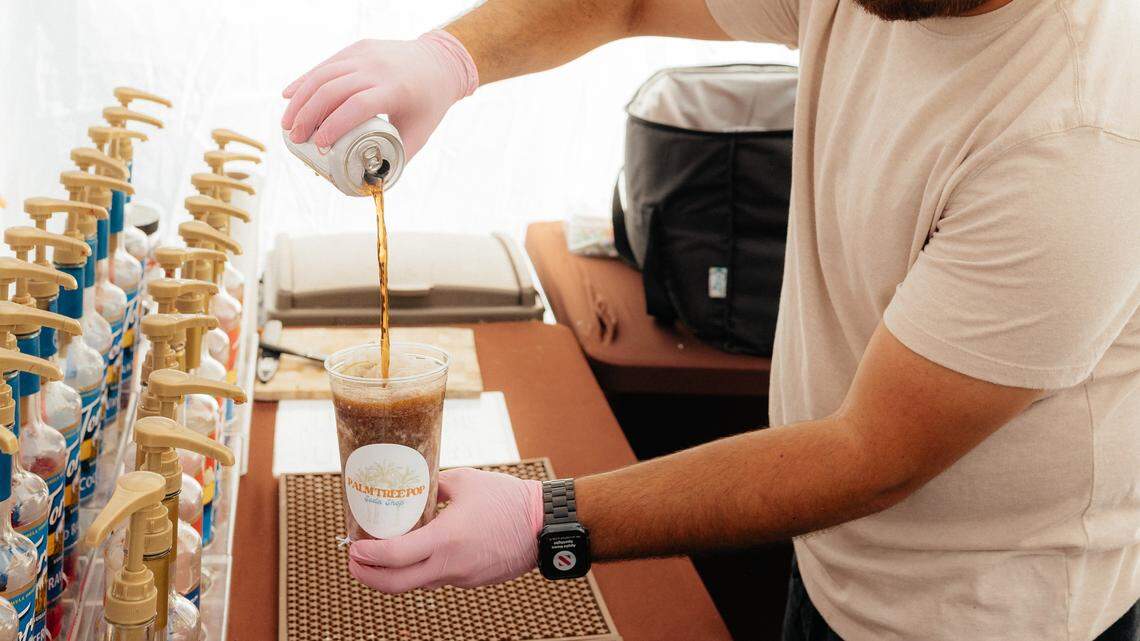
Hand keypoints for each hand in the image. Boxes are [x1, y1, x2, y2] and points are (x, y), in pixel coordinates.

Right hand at [281, 30, 478, 159]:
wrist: (441, 62)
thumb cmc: (430, 103)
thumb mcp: (420, 132)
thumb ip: (397, 158)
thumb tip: (373, 186)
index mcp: (396, 89)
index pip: (357, 106)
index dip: (333, 125)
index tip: (319, 146)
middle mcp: (378, 68)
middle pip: (332, 89)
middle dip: (308, 116)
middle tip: (295, 139)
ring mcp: (366, 54)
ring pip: (324, 74)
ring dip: (300, 99)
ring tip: (287, 124)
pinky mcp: (358, 48)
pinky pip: (327, 64)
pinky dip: (305, 80)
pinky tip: (289, 96)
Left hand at [348, 467, 542, 592]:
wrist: (542, 525)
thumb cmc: (506, 499)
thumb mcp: (463, 481)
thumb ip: (432, 487)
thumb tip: (411, 488)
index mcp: (444, 540)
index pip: (393, 557)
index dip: (367, 556)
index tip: (353, 548)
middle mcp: (449, 566)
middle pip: (396, 585)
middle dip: (368, 577)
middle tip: (354, 563)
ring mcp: (461, 578)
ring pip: (416, 584)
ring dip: (393, 574)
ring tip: (380, 557)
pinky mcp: (472, 580)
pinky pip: (438, 579)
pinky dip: (420, 570)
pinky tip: (417, 554)